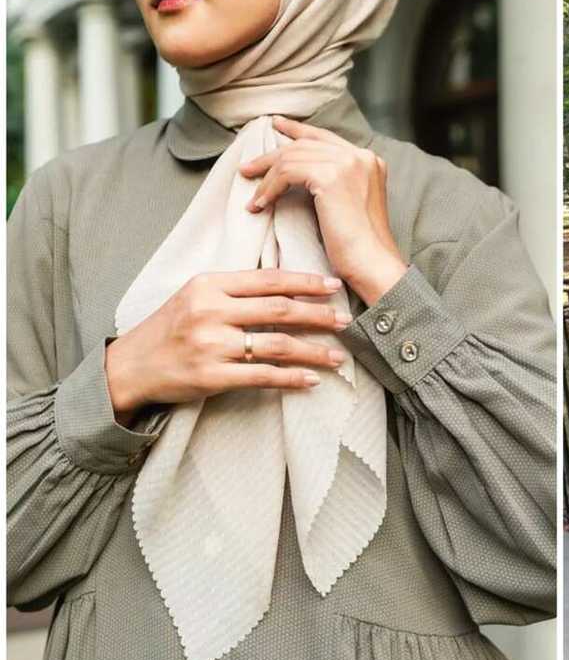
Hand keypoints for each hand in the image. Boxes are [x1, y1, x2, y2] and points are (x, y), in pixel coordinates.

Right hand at [106, 270, 350, 421]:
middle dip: (318, 315)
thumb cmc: (170, 329)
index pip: (268, 280)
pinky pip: (263, 376)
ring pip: (276, 345)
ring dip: (314, 351)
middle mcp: (211, 312)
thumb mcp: (195, 296)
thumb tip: (285, 285)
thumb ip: (234, 290)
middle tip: (346, 319)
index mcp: (209, 285)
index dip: (305, 283)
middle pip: (279, 310)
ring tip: (339, 356)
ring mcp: (211, 345)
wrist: (130, 367)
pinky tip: (312, 379)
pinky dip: (292, 378)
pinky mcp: (212, 376)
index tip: (333, 286)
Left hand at [239, 116, 406, 304]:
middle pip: (304, 145)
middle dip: (272, 156)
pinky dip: (268, 189)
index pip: (325, 137)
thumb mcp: (351, 204)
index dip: (297, 130)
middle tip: (248, 168)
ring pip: (291, 158)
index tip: (276, 126)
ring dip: (266, 178)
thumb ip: (337, 181)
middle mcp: (361, 156)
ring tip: (252, 197)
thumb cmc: (360, 246)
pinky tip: (260, 205)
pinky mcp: (330, 177)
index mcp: (369, 160)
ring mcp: (347, 164)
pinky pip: (286, 174)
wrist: (372, 264)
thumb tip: (300, 172)